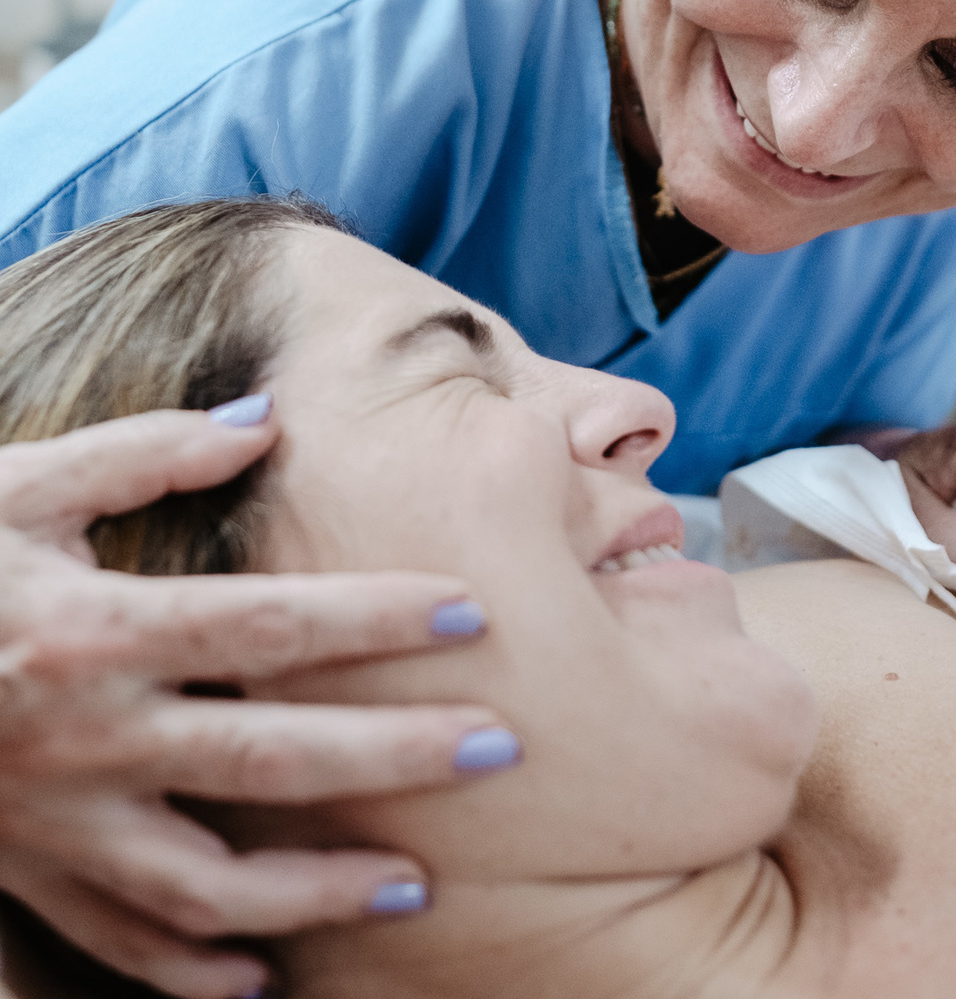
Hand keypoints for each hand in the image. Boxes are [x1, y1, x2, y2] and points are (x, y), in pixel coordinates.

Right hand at [0, 407, 514, 998]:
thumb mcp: (22, 485)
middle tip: (498, 749)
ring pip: (208, 885)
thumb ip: (146, 453)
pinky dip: (196, 971)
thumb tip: (264, 422)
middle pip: (267, 758)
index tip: (470, 610)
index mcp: (93, 628)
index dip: (374, 617)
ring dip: (319, 892)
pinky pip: (120, 946)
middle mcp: (85, 736)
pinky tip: (266, 975)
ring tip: (419, 885)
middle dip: (392, 757)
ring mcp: (55, 825)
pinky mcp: (27, 875)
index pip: (264, 626)